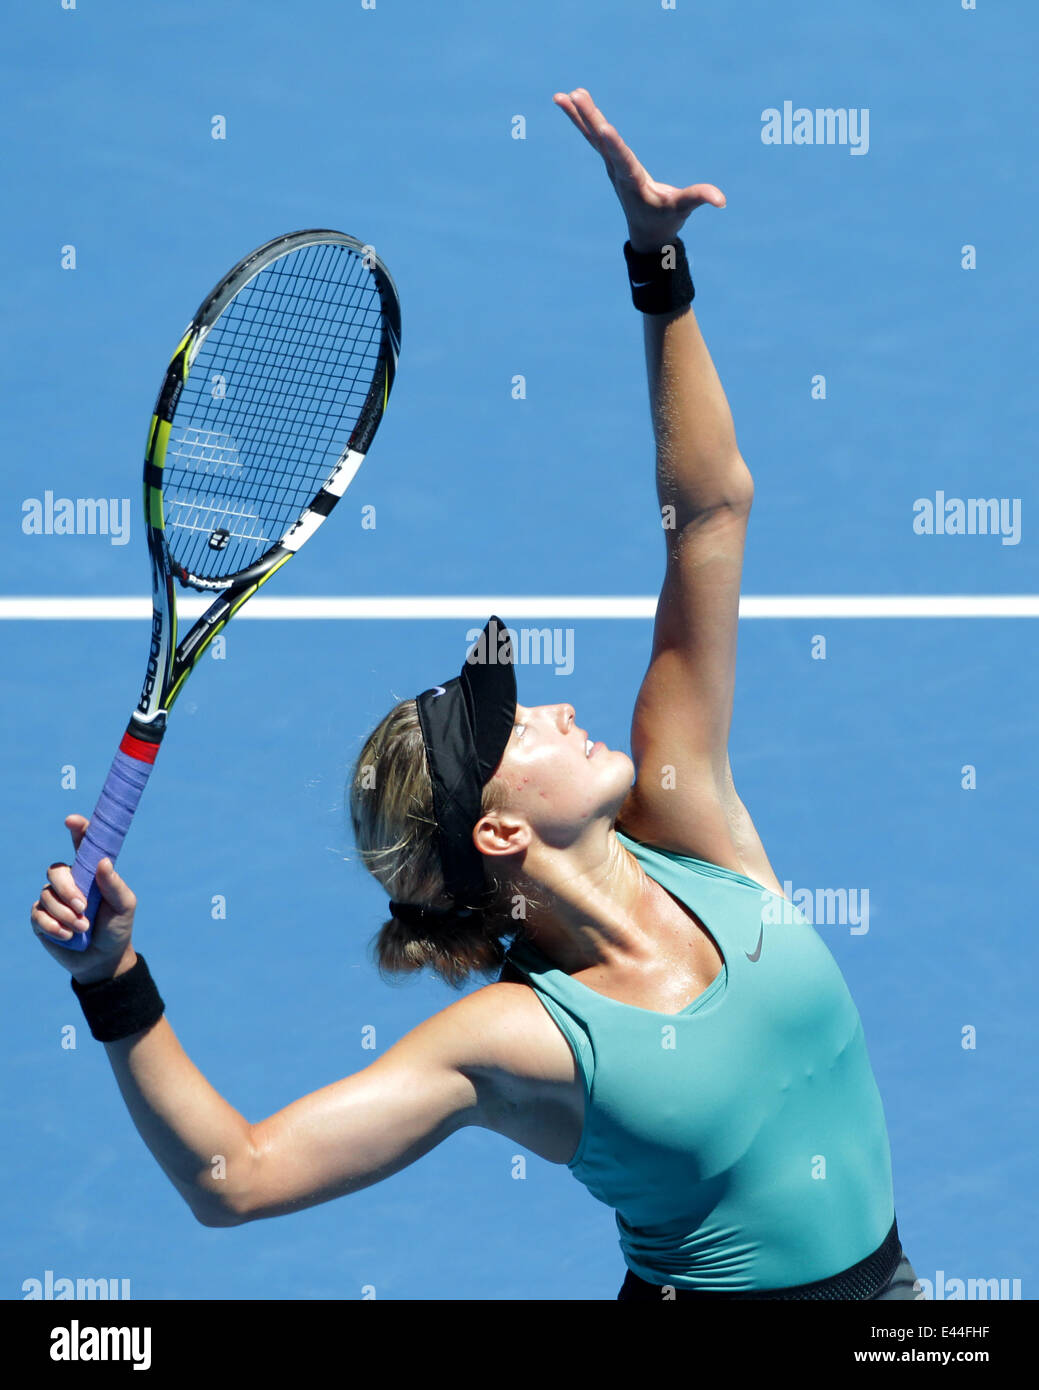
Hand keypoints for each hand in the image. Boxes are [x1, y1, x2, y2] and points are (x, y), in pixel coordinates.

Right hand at [31, 815, 137, 983]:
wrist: (104, 959)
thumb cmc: (117, 928)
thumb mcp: (124, 906)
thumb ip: (114, 884)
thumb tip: (103, 861)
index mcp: (90, 872)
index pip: (81, 845)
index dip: (77, 829)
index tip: (72, 821)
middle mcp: (69, 882)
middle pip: (56, 870)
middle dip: (68, 889)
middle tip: (83, 907)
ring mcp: (53, 900)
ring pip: (47, 895)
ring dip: (65, 914)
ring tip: (83, 928)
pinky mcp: (41, 919)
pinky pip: (38, 915)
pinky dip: (53, 926)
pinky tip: (68, 935)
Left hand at [553, 87, 724, 251]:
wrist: (647, 234)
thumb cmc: (666, 220)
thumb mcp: (683, 209)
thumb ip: (700, 198)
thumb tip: (721, 200)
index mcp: (634, 182)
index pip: (624, 161)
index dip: (615, 145)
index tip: (603, 128)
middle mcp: (618, 172)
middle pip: (602, 142)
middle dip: (589, 119)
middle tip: (573, 96)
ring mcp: (611, 166)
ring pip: (592, 137)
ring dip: (578, 116)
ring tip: (562, 95)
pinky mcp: (611, 161)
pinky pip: (594, 137)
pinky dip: (582, 120)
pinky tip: (569, 102)